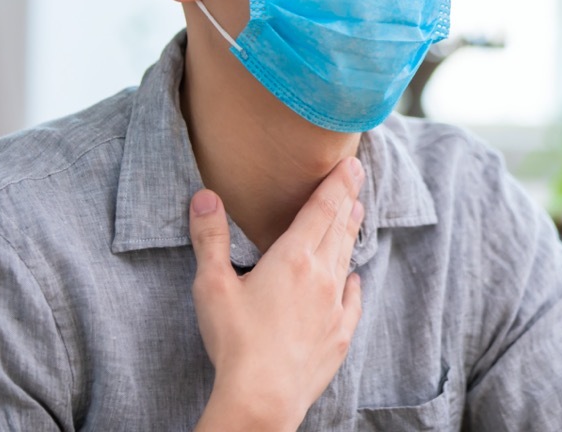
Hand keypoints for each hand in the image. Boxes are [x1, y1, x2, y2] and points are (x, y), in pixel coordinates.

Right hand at [190, 157, 365, 431]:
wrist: (263, 398)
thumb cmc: (235, 342)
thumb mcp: (212, 285)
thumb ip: (210, 239)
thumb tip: (204, 196)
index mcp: (292, 258)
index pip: (322, 209)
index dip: (337, 183)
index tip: (351, 163)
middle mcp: (320, 276)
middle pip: (338, 228)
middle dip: (347, 200)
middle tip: (357, 178)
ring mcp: (334, 307)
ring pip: (345, 260)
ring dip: (350, 233)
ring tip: (356, 214)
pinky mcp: (339, 336)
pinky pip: (352, 301)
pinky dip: (353, 283)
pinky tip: (354, 279)